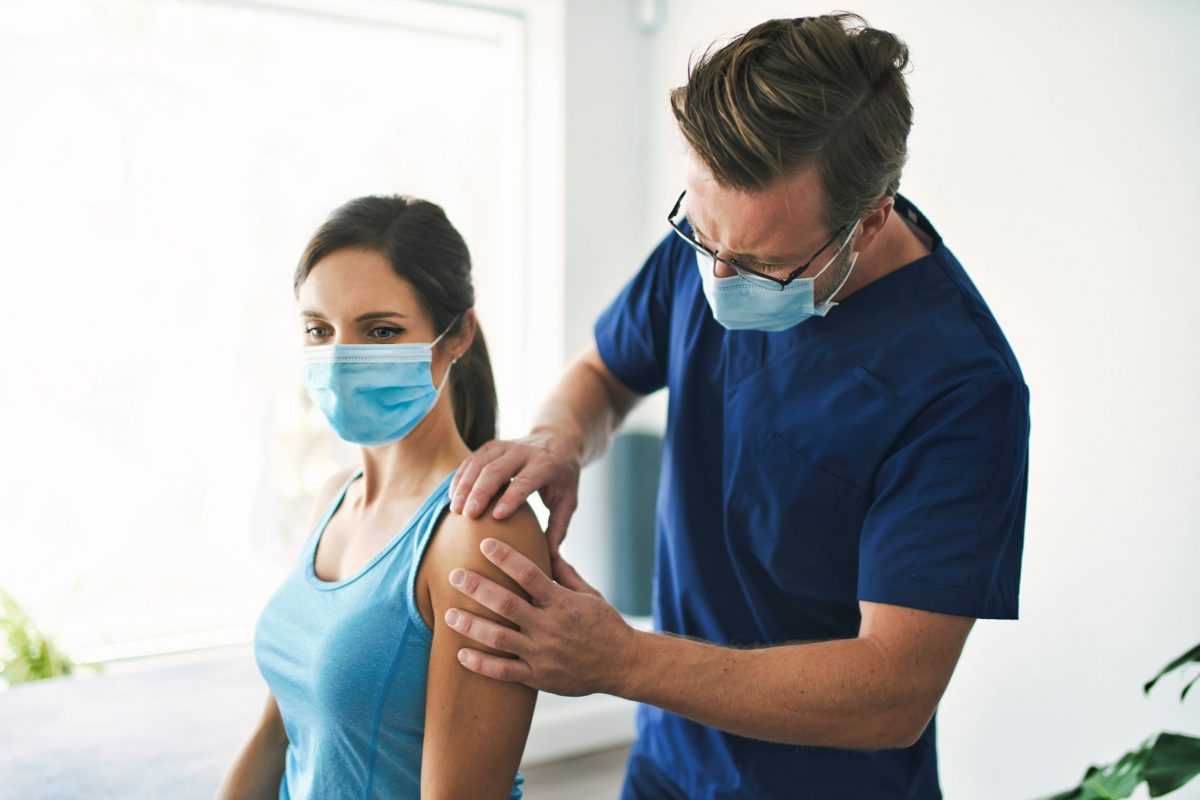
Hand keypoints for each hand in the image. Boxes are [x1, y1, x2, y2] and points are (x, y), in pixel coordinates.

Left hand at [444, 538, 636, 696]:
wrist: (622, 665)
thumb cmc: (605, 625)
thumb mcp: (590, 594)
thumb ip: (565, 574)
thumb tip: (547, 549)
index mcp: (561, 603)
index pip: (528, 574)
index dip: (504, 557)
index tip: (484, 543)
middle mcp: (549, 627)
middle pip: (505, 603)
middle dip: (477, 587)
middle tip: (455, 575)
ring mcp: (542, 654)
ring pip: (498, 638)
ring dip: (470, 624)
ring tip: (448, 614)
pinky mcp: (538, 677)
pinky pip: (503, 672)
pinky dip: (480, 664)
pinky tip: (461, 654)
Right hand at [449, 433, 581, 557]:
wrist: (558, 439)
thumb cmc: (563, 476)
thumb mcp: (569, 499)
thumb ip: (559, 527)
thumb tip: (550, 560)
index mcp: (545, 465)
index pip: (525, 481)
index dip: (511, 497)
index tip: (496, 516)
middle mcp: (523, 452)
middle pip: (496, 469)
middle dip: (480, 492)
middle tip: (467, 516)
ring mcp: (505, 446)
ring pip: (479, 462)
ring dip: (464, 485)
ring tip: (455, 510)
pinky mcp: (491, 445)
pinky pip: (471, 459)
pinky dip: (460, 477)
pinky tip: (453, 497)